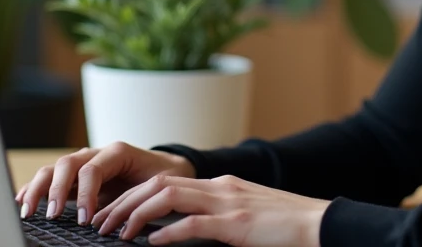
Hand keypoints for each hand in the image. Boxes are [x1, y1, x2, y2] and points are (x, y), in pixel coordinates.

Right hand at [14, 141, 194, 225]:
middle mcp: (96, 154)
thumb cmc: (163, 176)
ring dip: (38, 188)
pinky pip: (51, 177)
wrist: (168, 167)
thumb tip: (116, 221)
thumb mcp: (157, 184)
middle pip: (66, 164)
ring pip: (54, 168)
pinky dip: (35, 187)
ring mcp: (83, 163)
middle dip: (55, 190)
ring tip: (28, 210)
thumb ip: (137, 197)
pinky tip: (21, 200)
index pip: (91, 169)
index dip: (85, 194)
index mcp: (117, 152)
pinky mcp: (76, 176)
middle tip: (51, 215)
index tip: (84, 219)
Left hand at [93, 173, 329, 246]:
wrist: (320, 223)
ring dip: (137, 214)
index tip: (112, 214)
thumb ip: (215, 217)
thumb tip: (180, 232)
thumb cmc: (284, 226)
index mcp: (219, 185)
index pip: (164, 181)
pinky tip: (151, 244)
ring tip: (117, 232)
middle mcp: (219, 187)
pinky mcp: (238, 224)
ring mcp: (228, 203)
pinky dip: (168, 232)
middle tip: (101, 223)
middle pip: (158, 183)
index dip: (133, 196)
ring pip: (168, 196)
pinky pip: (194, 224)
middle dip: (125, 202)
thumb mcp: (244, 216)